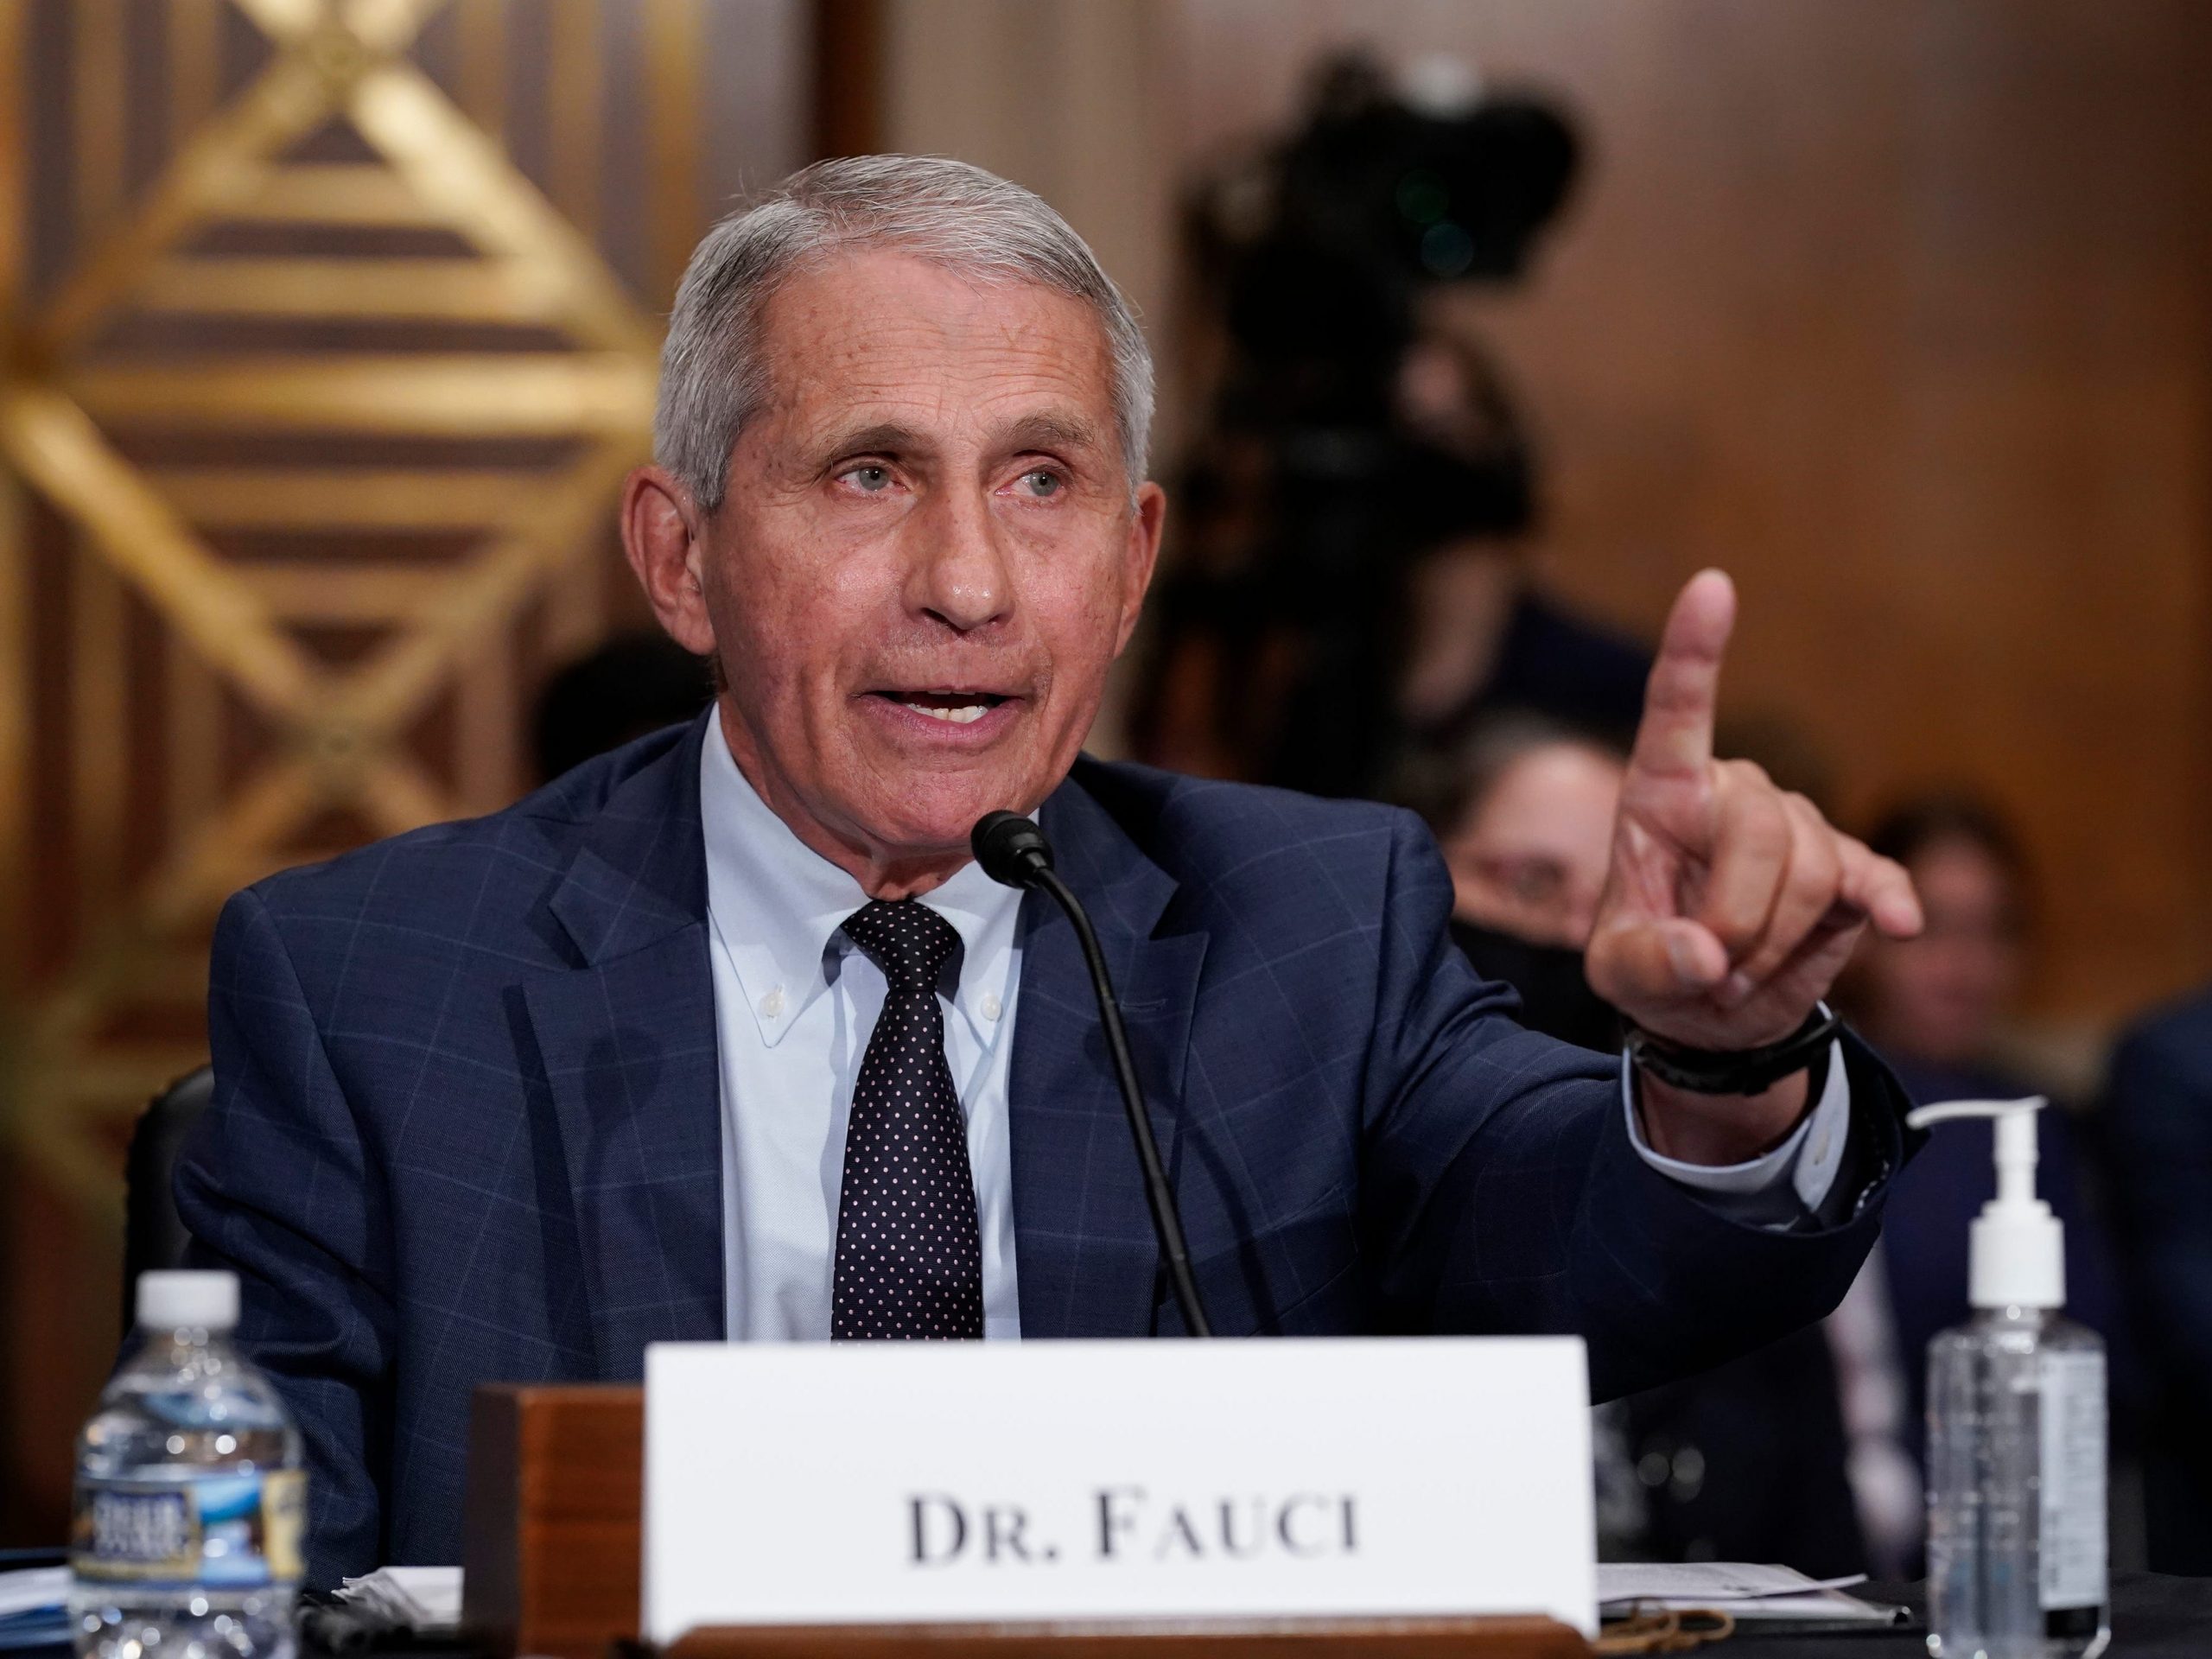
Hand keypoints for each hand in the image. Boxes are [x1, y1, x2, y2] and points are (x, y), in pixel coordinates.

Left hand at [1585, 572, 1922, 1157]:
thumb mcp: (1621, 976)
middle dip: (1740, 916)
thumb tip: (1702, 954)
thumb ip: (1648, 964)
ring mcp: (1797, 827)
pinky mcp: (1849, 870)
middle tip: (1711, 970)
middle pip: (1763, 830)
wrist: (1713, 1012)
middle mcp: (1734, 793)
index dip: (1694, 649)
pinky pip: (1875, 877)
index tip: (1711, 585)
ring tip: (1739, 970)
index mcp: (1662, 795)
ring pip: (1813, 869)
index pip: (1676, 710)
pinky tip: (1902, 926)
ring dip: (1776, 939)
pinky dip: (1889, 901)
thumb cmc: (1653, 967)